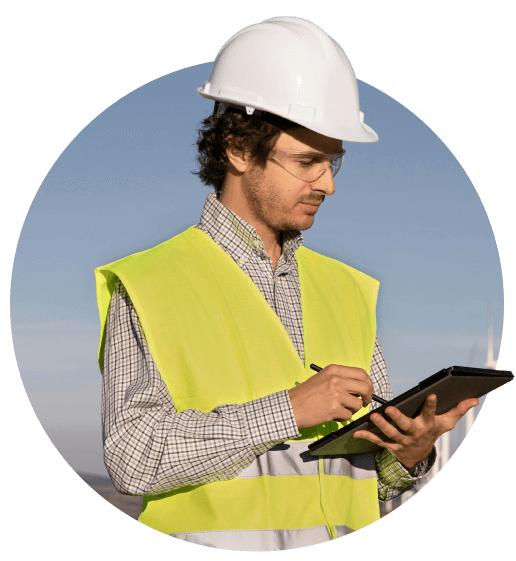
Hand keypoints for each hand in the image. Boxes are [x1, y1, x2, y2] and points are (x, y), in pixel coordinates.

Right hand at [288, 364, 372, 428]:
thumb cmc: (306, 394)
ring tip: (342, 409)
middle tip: (363, 402)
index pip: (361, 373)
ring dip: (353, 409)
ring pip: (358, 403)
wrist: (292, 406)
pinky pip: (349, 415)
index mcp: (334, 370)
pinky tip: (333, 415)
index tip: (367, 390)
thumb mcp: (323, 378)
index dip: (368, 383)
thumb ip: (340, 379)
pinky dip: (343, 417)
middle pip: (365, 387)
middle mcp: (336, 379)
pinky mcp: (334, 408)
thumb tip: (360, 386)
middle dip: (368, 396)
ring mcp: (336, 394)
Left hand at [354, 395, 478, 470]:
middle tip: (389, 410)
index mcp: (428, 425)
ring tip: (373, 416)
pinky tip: (357, 432)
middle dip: (398, 418)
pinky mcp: (391, 446)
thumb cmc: (432, 431)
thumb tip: (474, 399)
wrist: (419, 456)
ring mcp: (402, 441)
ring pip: (391, 434)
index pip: (430, 414)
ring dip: (381, 426)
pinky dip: (367, 436)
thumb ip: (458, 410)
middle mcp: (415, 434)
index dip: (431, 405)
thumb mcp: (446, 423)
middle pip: (406, 426)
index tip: (431, 394)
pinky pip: (378, 442)